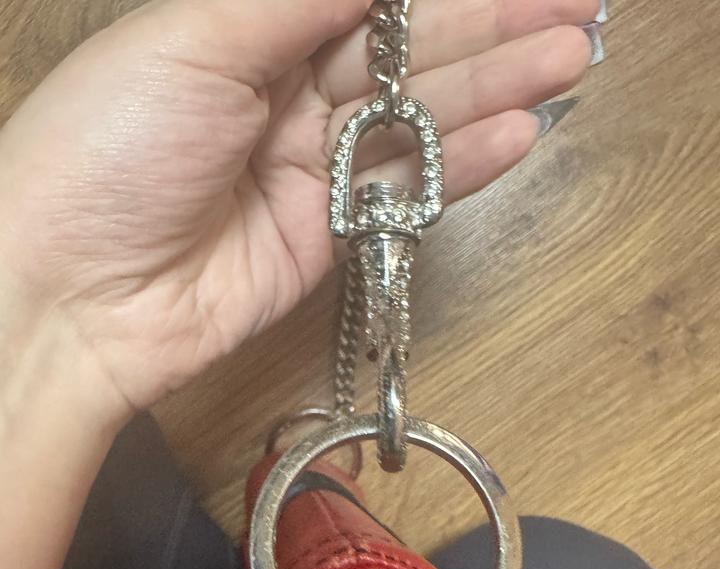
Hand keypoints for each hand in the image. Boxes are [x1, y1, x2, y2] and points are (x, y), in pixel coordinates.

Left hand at [0, 0, 594, 416]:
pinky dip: (457, 166)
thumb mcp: (196, 41)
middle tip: (577, 11)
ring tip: (570, 59)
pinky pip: (401, 195)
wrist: (73, 296)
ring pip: (414, 122)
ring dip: (493, 89)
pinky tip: (517, 134)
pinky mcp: (322, 242)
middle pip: (402, 53)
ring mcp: (307, 174)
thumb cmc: (110, 148)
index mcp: (246, 31)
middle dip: (490, 28)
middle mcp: (282, 96)